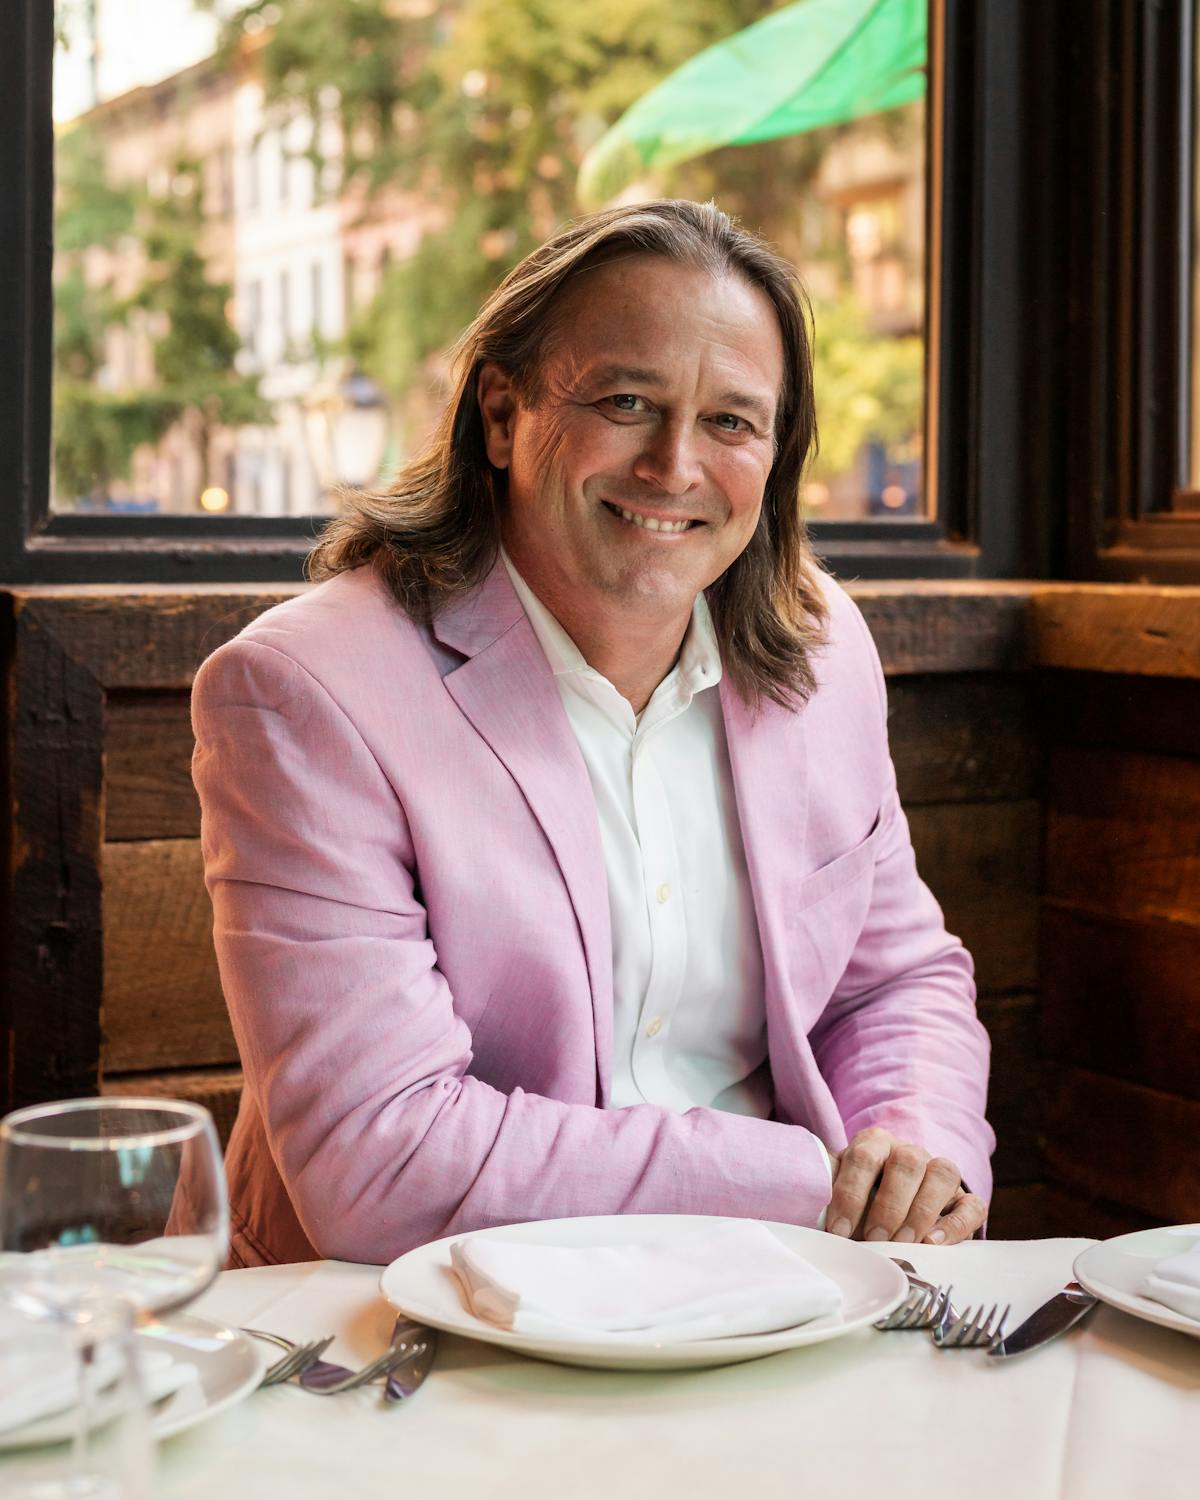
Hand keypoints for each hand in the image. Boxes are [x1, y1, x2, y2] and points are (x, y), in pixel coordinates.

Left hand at [824, 1127, 986, 1244]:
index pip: (863, 1157)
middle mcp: (909, 1151)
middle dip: (889, 1204)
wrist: (893, 1207)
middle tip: (875, 1237)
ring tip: (905, 1243)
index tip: (839, 1231)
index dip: (850, 1193)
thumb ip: (829, 1198)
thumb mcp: (839, 1194)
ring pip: (942, 1173)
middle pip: (906, 1162)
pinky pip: (971, 1204)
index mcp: (874, 1143)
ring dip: (921, 1211)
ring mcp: (939, 1171)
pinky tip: (934, 1243)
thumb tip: (811, 1220)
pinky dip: (955, 1224)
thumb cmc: (858, 1201)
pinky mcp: (964, 1198)